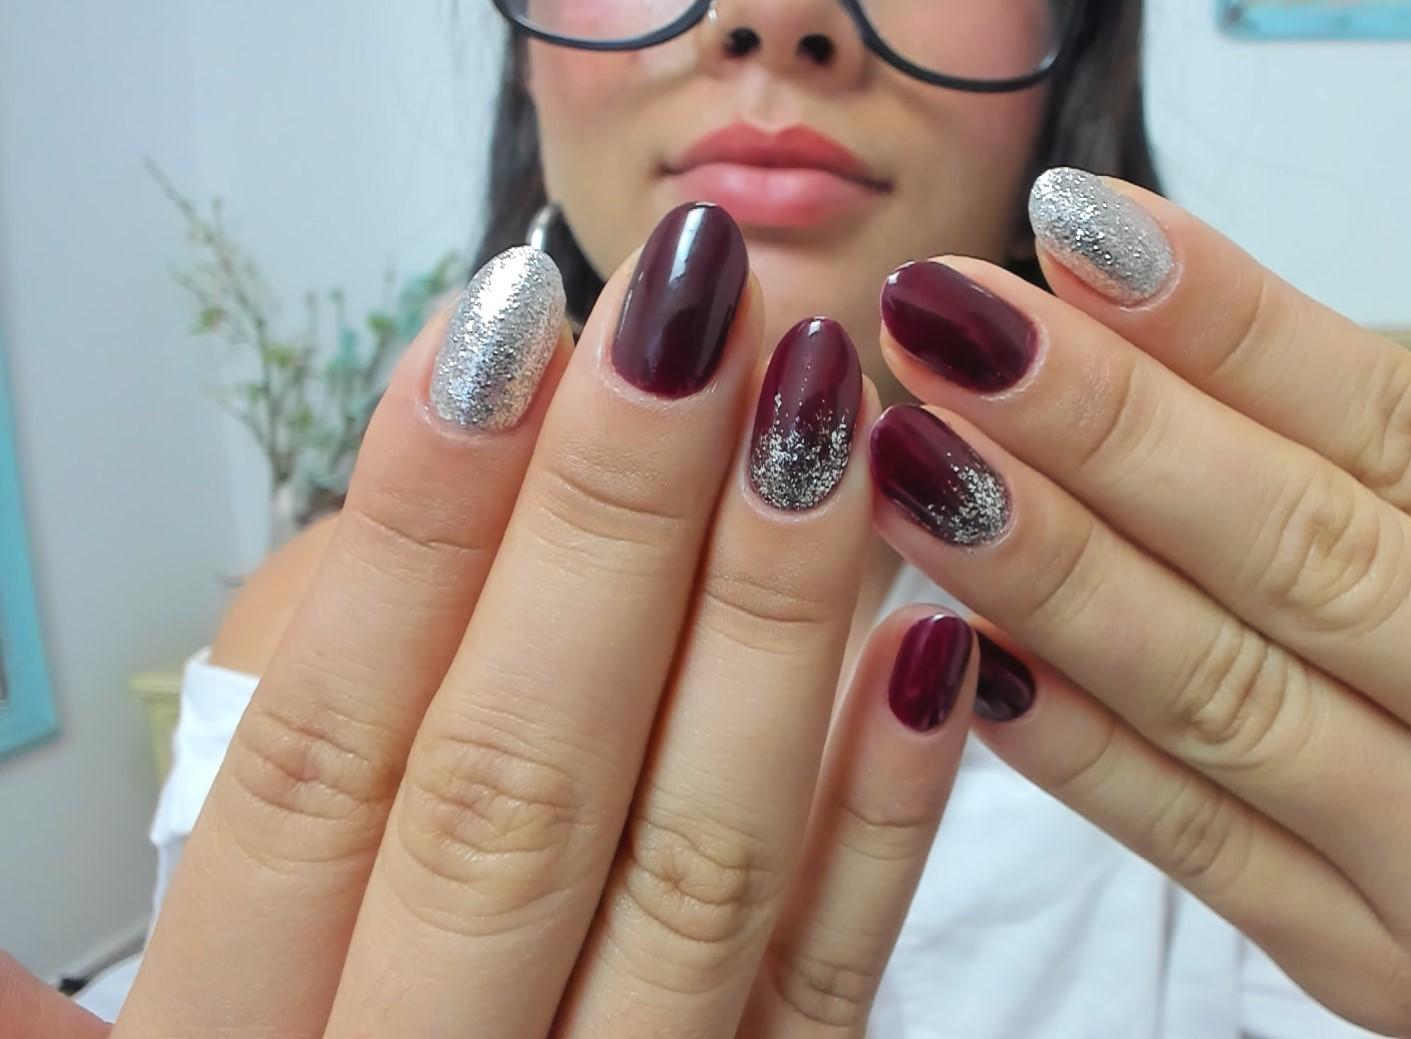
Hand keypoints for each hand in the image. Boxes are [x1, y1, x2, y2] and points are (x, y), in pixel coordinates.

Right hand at [105, 204, 976, 1037]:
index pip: (324, 764)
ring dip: (770, 627)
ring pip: (700, 860)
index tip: (496, 332)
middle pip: (521, 781)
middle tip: (694, 313)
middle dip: (612, 535)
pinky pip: (832, 978)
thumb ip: (43, 1030)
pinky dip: (885, 821)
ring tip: (826, 412)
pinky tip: (936, 651)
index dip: (410, 542)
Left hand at [868, 137, 1410, 1035]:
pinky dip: (1066, 741)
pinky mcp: (1358, 966)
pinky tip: (957, 642)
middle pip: (1300, 556)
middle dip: (1108, 430)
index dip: (1240, 330)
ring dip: (1049, 571)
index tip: (1087, 237)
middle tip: (955, 324)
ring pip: (1219, 698)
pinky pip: (1186, 841)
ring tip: (916, 457)